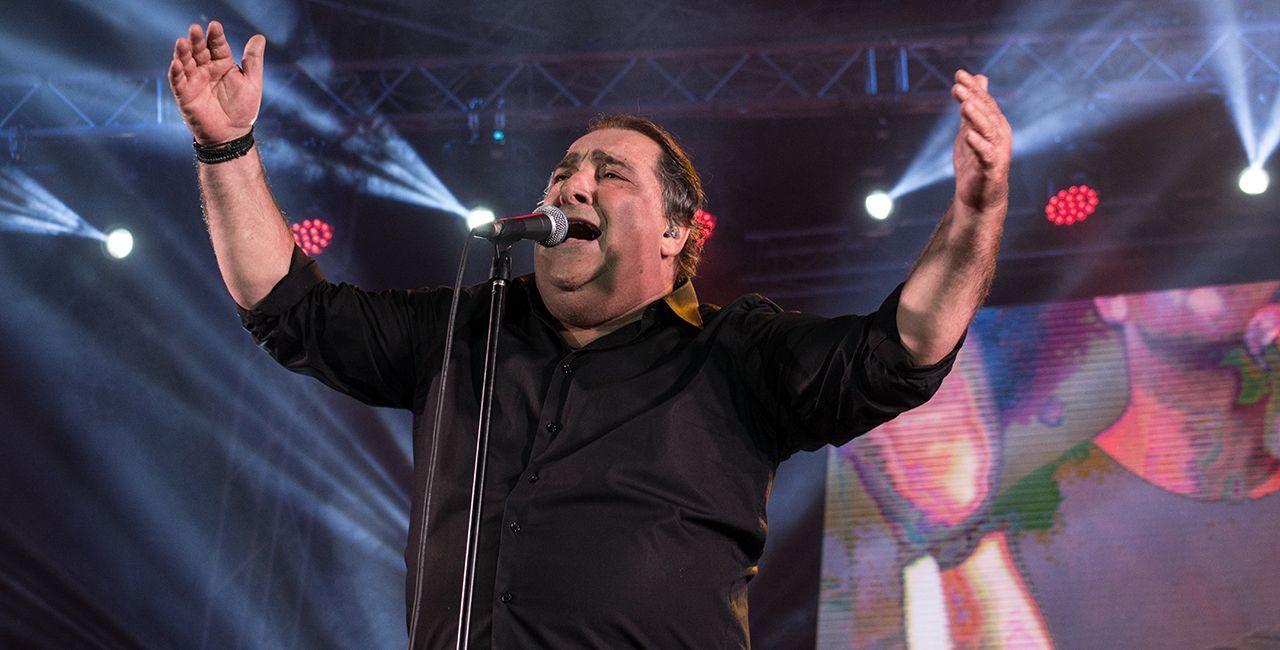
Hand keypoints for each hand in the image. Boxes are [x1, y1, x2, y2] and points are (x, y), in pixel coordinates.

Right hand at [168, 21, 265, 144]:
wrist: (233, 135)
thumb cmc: (242, 109)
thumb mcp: (252, 82)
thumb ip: (253, 60)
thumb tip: (259, 37)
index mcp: (222, 64)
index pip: (217, 46)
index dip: (215, 36)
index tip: (215, 26)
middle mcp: (206, 69)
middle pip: (199, 50)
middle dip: (196, 40)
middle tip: (195, 30)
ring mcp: (194, 81)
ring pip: (185, 62)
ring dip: (182, 52)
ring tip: (182, 42)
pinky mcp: (185, 94)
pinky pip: (178, 82)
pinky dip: (176, 72)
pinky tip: (176, 63)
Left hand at [951, 70, 1011, 216]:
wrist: (979, 198)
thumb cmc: (974, 162)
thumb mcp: (971, 128)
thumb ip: (974, 105)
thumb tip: (977, 78)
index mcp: (994, 124)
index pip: (984, 101)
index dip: (972, 87)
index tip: (958, 74)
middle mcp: (999, 134)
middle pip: (986, 112)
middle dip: (972, 98)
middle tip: (957, 86)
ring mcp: (996, 151)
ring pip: (988, 130)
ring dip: (976, 117)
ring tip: (964, 105)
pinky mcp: (991, 168)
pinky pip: (986, 154)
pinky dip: (978, 145)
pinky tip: (969, 136)